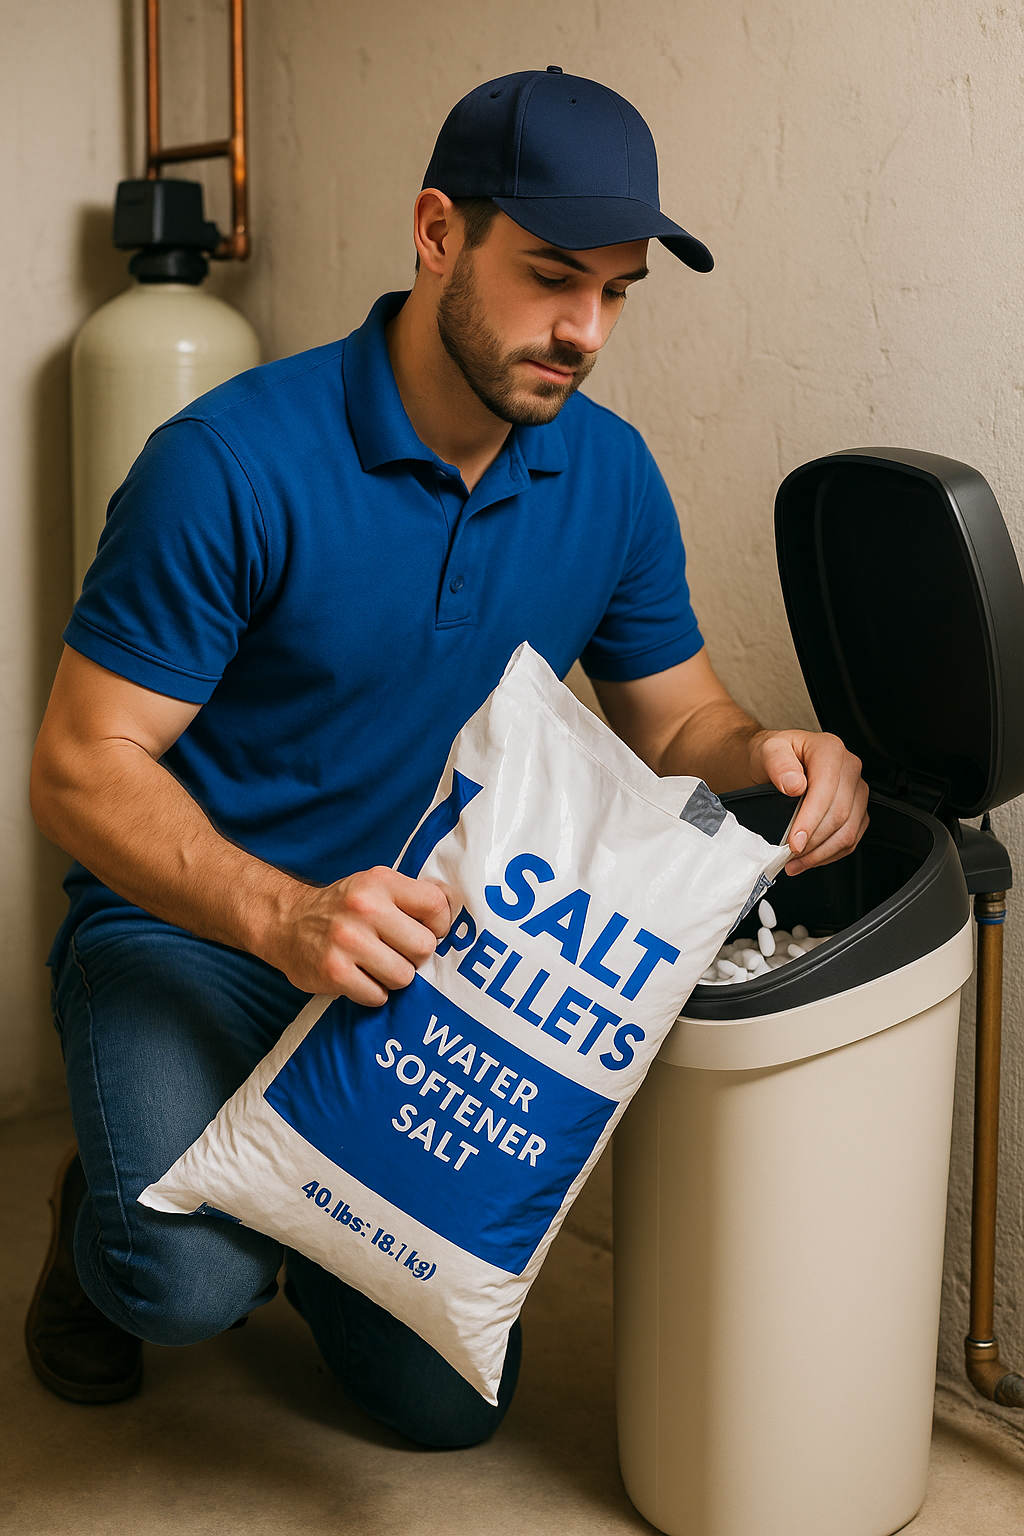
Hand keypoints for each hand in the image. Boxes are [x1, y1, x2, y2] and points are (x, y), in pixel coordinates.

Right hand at [264, 867, 456, 1003]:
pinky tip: (360, 977)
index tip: (426, 931)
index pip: (436, 905)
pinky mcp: (334, 972)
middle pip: (423, 947)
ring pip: (403, 977)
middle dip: (415, 957)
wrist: (286, 923)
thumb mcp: (374, 886)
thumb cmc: (343, 907)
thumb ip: (411, 896)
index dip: (439, 925)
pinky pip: (378, 996)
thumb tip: (460, 912)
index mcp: (380, 882)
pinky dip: (373, 993)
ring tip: (377, 965)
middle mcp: (364, 908)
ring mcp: (347, 941)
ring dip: (395, 977)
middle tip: (399, 953)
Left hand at [748, 729, 868, 875]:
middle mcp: (849, 768)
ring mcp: (856, 790)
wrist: (774, 761)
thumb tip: (794, 785)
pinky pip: (851, 839)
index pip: (826, 790)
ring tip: (795, 862)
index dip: (810, 821)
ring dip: (821, 853)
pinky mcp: (857, 809)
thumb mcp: (767, 751)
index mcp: (830, 750)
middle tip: (788, 856)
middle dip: (813, 842)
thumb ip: (778, 764)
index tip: (794, 842)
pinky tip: (809, 859)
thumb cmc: (772, 756)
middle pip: (840, 814)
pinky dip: (830, 854)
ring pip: (848, 831)